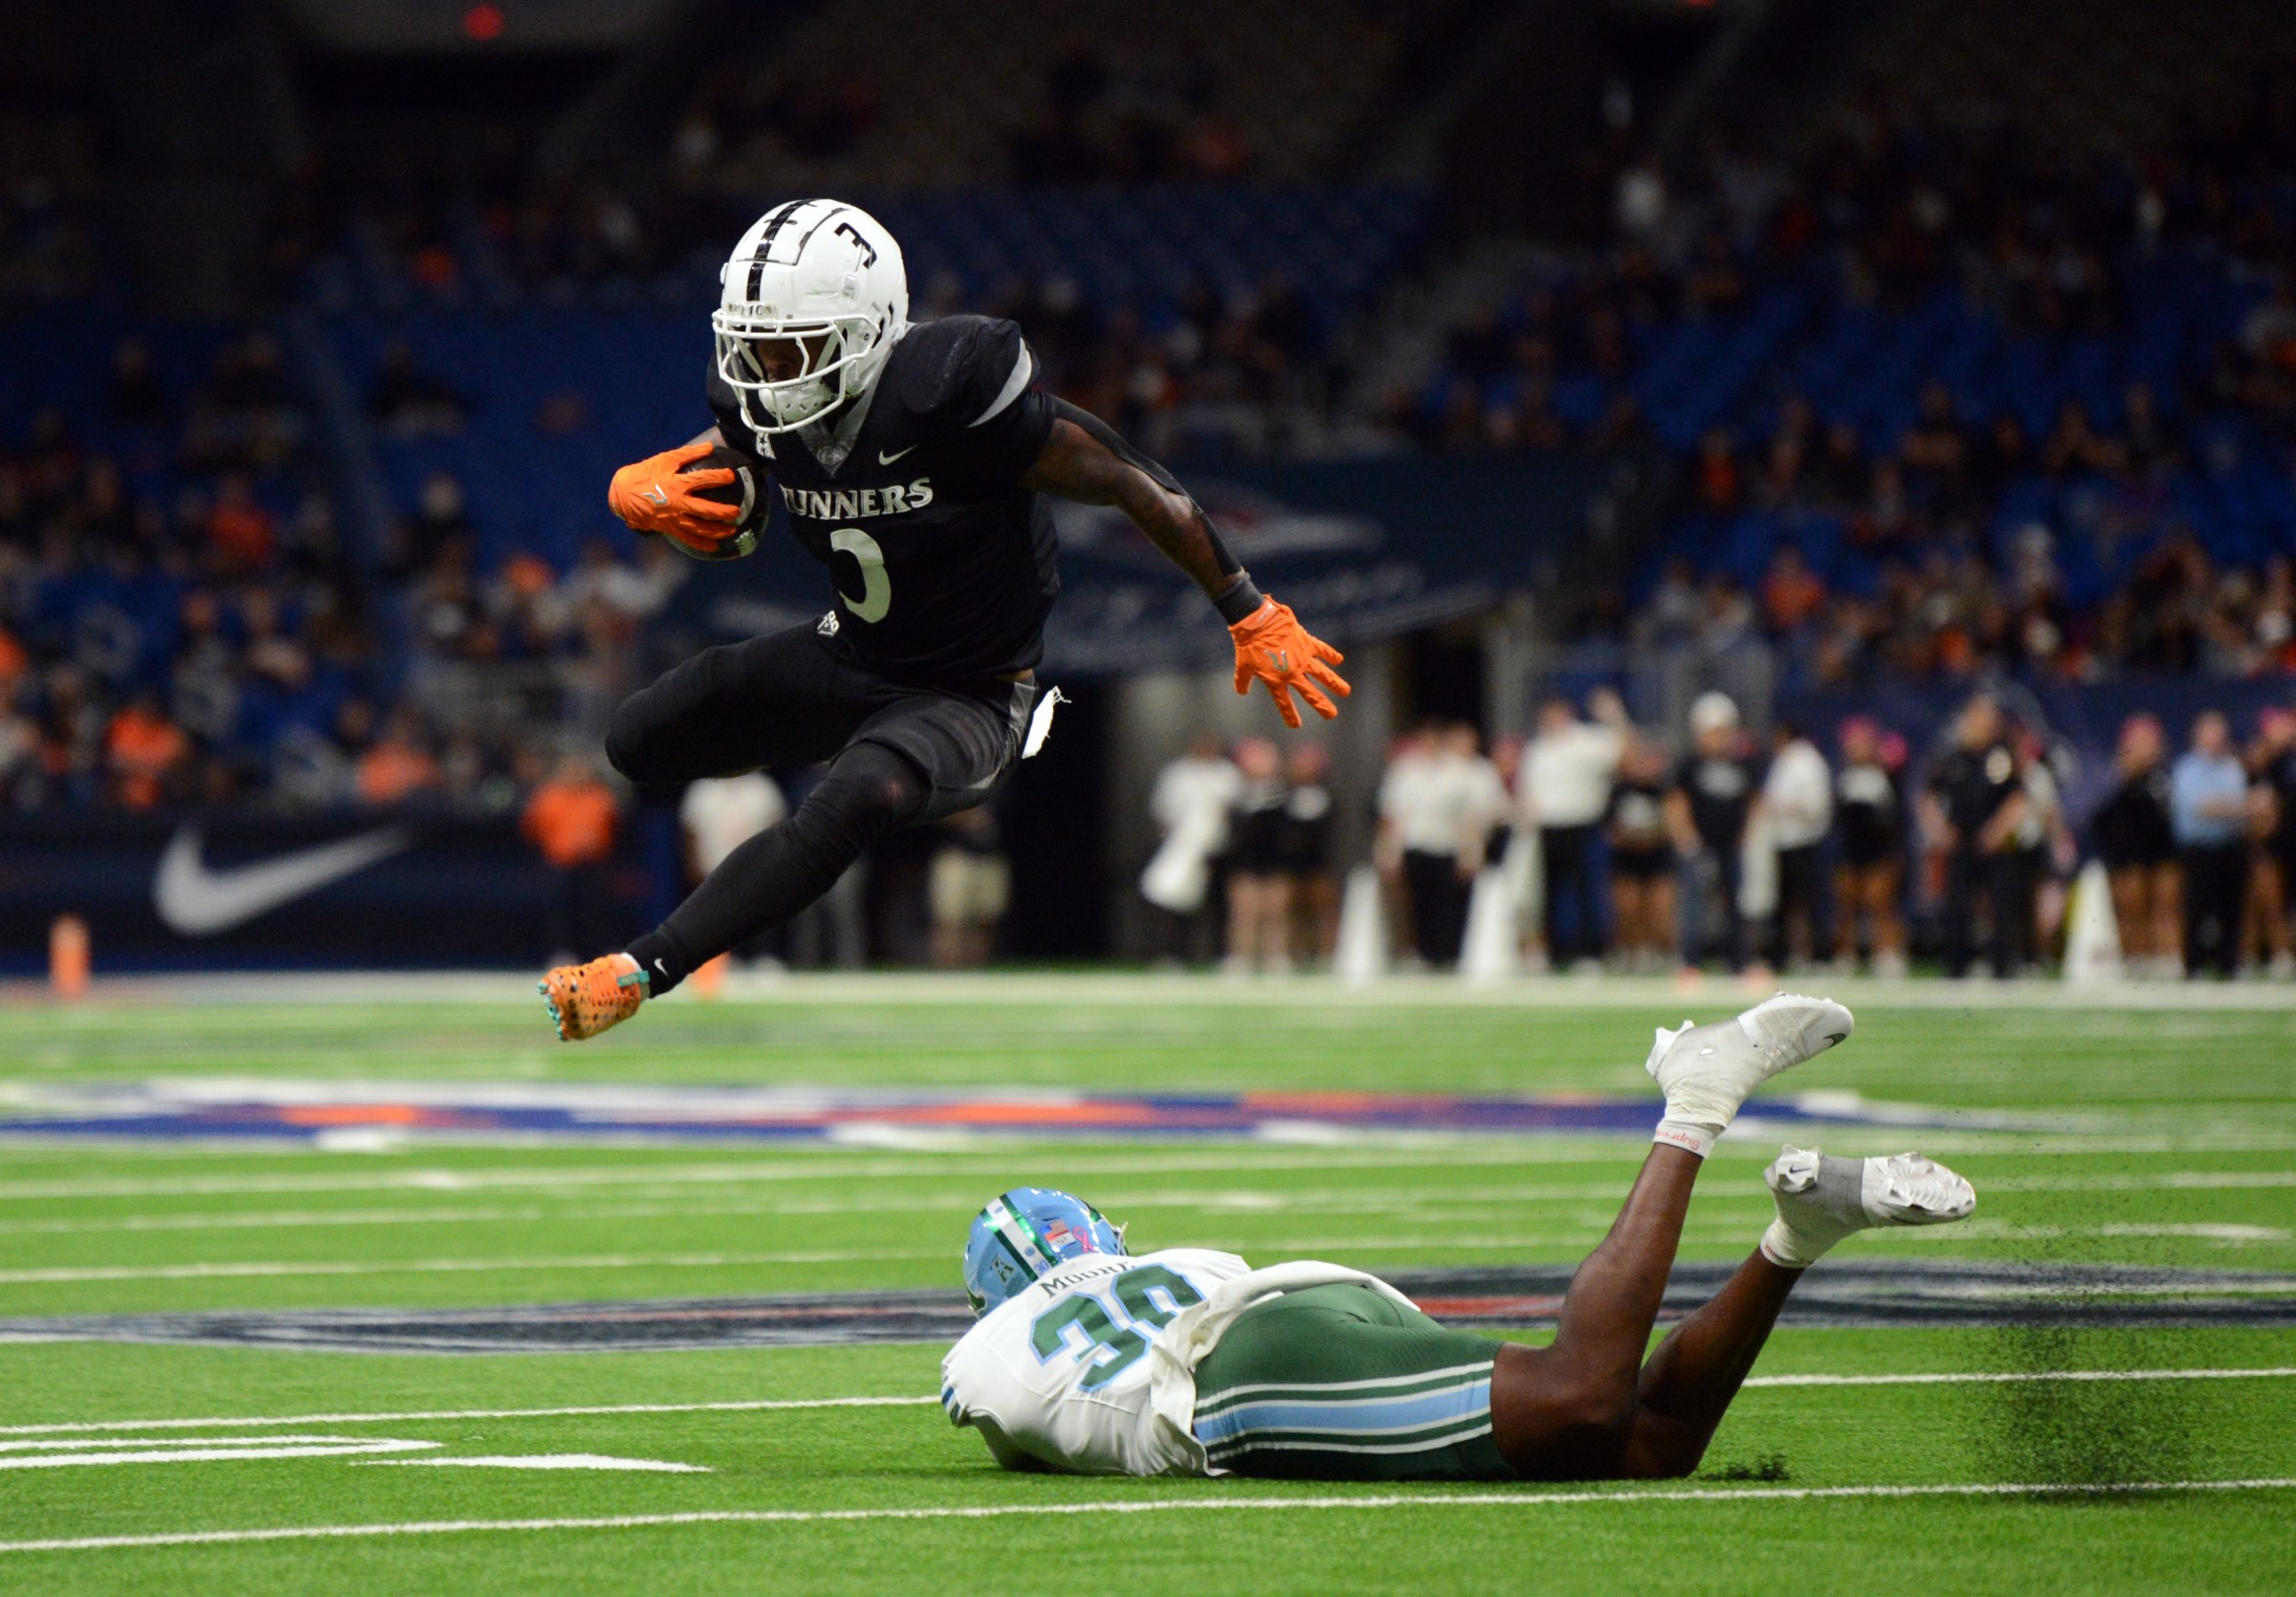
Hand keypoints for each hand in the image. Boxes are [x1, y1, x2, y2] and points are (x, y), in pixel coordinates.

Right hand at [608, 442, 740, 555]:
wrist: (623, 494)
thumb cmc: (646, 473)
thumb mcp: (665, 459)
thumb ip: (688, 453)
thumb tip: (709, 447)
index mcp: (676, 484)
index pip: (702, 480)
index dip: (718, 477)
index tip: (731, 476)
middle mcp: (677, 504)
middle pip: (705, 510)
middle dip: (724, 512)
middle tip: (737, 511)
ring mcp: (673, 519)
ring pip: (699, 528)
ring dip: (718, 531)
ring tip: (732, 530)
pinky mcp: (669, 529)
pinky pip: (688, 539)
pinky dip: (702, 544)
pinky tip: (714, 547)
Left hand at [1229, 597, 1348, 729]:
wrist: (1256, 623)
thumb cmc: (1247, 645)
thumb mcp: (1242, 666)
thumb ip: (1243, 681)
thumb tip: (1242, 692)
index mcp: (1275, 681)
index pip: (1284, 702)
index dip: (1290, 715)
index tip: (1296, 726)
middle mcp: (1292, 673)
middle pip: (1310, 693)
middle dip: (1322, 705)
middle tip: (1332, 715)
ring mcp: (1302, 658)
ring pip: (1323, 674)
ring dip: (1335, 684)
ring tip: (1346, 691)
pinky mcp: (1307, 643)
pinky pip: (1322, 650)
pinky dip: (1330, 655)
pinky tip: (1339, 660)